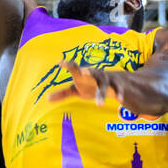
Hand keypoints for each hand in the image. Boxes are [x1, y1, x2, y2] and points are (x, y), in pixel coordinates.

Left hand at [51, 61, 166, 115]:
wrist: (113, 81)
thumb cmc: (90, 85)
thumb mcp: (76, 90)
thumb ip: (63, 94)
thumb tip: (47, 99)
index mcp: (83, 75)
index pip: (74, 68)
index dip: (68, 65)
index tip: (61, 63)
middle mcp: (95, 74)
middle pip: (91, 72)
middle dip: (88, 71)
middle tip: (82, 72)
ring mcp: (107, 79)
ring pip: (104, 85)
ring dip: (102, 93)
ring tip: (100, 104)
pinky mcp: (117, 86)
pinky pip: (118, 90)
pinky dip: (120, 94)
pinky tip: (120, 101)